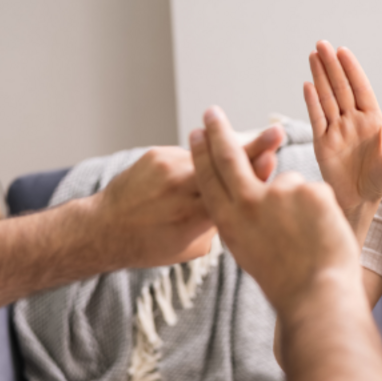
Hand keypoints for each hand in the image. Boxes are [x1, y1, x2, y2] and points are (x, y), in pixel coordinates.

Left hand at [97, 125, 283, 268]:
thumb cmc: (150, 245)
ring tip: (239, 150)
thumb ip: (217, 224)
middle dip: (254, 146)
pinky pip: (187, 155)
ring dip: (222, 156)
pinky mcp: (157, 154)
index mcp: (194, 217)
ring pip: (206, 156)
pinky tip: (184, 179)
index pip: (231, 191)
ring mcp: (168, 168)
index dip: (254, 174)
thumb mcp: (190, 248)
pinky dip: (192, 164)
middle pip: (225, 164)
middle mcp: (181, 189)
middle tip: (276, 133)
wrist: (105, 228)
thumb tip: (243, 200)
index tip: (272, 159)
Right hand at [190, 106, 359, 319]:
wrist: (317, 295)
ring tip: (307, 238)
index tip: (196, 134)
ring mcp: (279, 194)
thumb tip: (242, 195)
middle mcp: (248, 203)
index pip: (208, 178)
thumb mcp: (248, 251)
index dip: (201, 154)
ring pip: (287, 184)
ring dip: (298, 206)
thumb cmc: (284, 281)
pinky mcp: (309, 190)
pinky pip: (314, 193)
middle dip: (217, 132)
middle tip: (211, 114)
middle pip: (229, 157)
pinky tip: (322, 234)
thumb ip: (241, 219)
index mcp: (229, 222)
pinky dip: (320, 210)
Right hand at [305, 41, 381, 218]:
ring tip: (313, 56)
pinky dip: (312, 103)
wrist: (356, 202)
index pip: (360, 90)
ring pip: (327, 99)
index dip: (352, 70)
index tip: (343, 51)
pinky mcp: (322, 143)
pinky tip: (307, 85)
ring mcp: (336, 131)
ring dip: (319, 77)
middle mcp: (352, 122)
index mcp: (372, 121)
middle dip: (332, 66)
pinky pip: (316, 119)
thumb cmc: (377, 184)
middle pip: (341, 89)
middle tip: (322, 44)